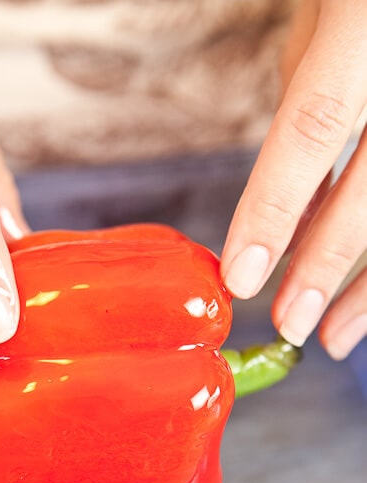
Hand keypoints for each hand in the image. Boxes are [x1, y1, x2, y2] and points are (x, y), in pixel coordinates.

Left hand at [220, 0, 366, 359]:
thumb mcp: (324, 17)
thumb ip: (309, 98)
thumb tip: (291, 199)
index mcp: (366, 20)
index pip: (316, 125)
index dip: (275, 208)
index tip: (242, 278)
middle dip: (329, 267)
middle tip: (291, 326)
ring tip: (336, 335)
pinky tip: (365, 292)